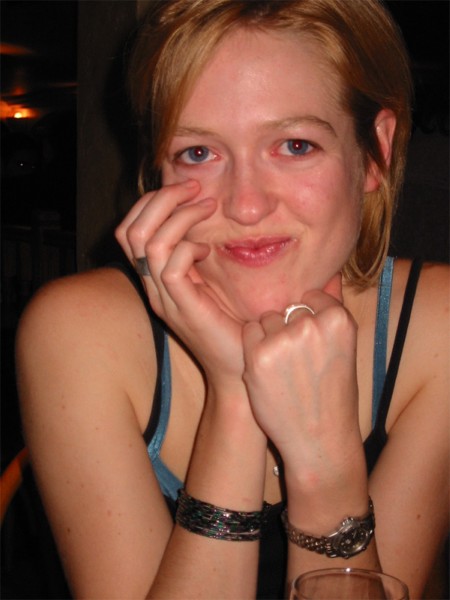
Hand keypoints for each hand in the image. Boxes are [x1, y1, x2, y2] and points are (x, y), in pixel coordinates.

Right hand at [116, 180, 245, 384]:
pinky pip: (170, 267)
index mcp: (156, 279)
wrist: (239, 368)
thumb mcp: (210, 282)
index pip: (130, 230)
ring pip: (147, 243)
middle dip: (160, 199)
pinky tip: (208, 250)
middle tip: (193, 188)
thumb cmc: (231, 325)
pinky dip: (188, 247)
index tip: (187, 189)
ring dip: (179, 216)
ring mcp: (164, 299)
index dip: (152, 202)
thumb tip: (203, 218)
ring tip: (207, 207)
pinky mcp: (182, 309)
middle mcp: (152, 287)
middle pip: (130, 231)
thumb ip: (198, 255)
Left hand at [242, 274, 361, 482]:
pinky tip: (268, 371)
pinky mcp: (257, 355)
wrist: (319, 439)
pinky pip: (249, 331)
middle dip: (287, 327)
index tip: (311, 344)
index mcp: (339, 320)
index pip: (311, 296)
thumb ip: (335, 309)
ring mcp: (283, 340)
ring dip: (268, 336)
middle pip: (287, 307)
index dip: (306, 318)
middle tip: (296, 360)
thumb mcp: (345, 348)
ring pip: (266, 318)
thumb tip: (330, 272)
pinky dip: (253, 347)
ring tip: (283, 368)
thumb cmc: (333, 394)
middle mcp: (312, 325)